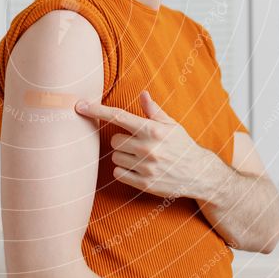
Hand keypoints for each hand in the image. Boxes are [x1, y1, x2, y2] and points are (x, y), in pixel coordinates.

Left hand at [74, 90, 219, 199]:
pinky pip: (118, 173)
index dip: (96, 110)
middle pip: (113, 140)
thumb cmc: (182, 146)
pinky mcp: (144, 183)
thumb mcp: (172, 125)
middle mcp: (148, 147)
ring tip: (141, 157)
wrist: (199, 174)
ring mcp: (145, 166)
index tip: (79, 105)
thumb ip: (153, 111)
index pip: (118, 116)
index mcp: (152, 130)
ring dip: (123, 156)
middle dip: (121, 141)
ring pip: (115, 157)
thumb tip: (143, 94)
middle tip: (136, 144)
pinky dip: (124, 171)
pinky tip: (138, 169)